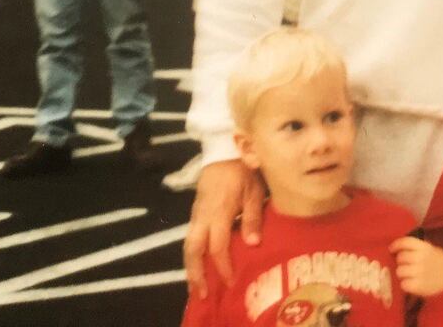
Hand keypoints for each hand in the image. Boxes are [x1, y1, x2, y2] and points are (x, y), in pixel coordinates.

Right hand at [184, 160, 265, 292]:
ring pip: (187, 244)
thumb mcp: (254, 189)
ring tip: (197, 286)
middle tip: (202, 294)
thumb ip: (253, 216)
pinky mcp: (196, 211)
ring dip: (191, 266)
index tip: (231, 282)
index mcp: (219, 210)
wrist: (223, 148)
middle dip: (195, 273)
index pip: (217, 246)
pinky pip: (190, 236)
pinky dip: (193, 253)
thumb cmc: (243, 169)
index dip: (223, 266)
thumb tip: (253, 244)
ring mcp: (196, 212)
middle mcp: (203, 215)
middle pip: (192, 249)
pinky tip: (200, 263)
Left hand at [390, 237, 442, 296]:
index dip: (396, 245)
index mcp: (425, 247)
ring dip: (402, 273)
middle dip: (401, 262)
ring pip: (399, 271)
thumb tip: (398, 248)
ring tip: (409, 275)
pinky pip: (403, 284)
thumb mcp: (432, 250)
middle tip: (406, 265)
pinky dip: (405, 284)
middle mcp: (421, 258)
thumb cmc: (440, 263)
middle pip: (400, 258)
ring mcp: (420, 272)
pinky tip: (411, 283)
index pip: (405, 242)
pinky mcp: (419, 286)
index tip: (391, 249)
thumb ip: (417, 248)